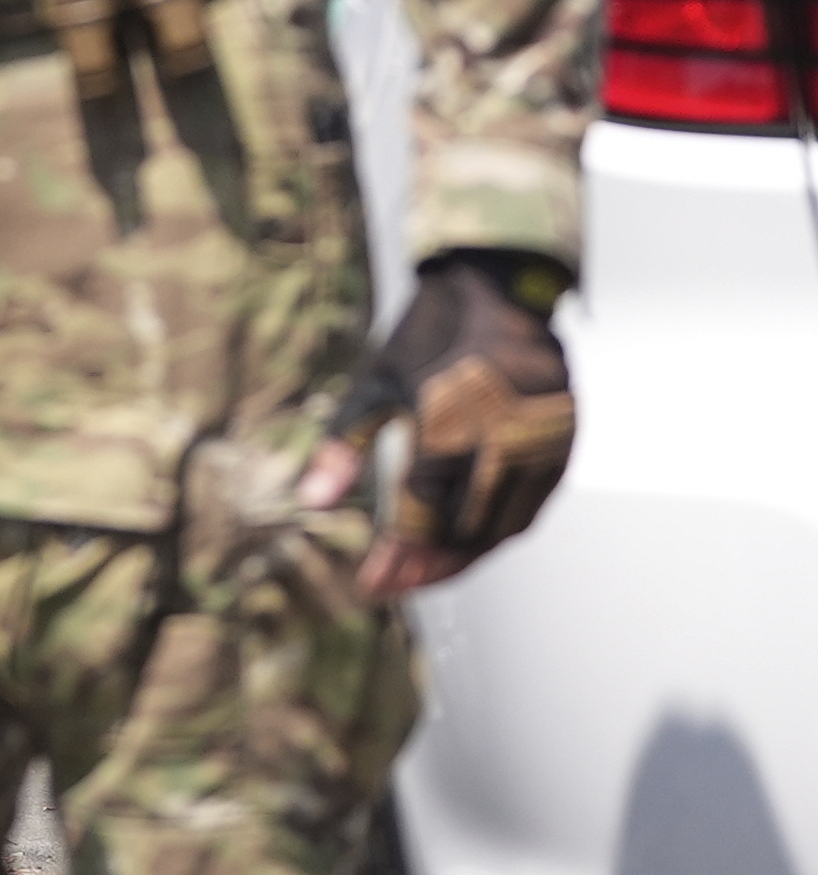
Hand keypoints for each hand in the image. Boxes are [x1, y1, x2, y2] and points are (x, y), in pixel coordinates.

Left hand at [297, 251, 577, 600]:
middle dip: (428, 567)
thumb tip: (311, 502)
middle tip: (396, 584)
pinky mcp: (562, 444)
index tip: (371, 583)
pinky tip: (472, 542)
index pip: (420, 515)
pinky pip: (533, 507)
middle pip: (464, 531)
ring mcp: (539, 445)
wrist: (499, 290)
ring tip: (429, 574)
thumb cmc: (429, 335)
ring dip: (465, 557)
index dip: (395, 557)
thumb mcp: (375, 384)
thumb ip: (344, 446)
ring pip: (503, 527)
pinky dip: (500, 532)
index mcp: (448, 425)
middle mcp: (501, 441)